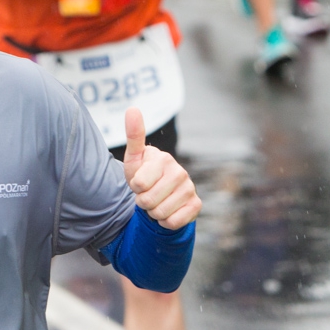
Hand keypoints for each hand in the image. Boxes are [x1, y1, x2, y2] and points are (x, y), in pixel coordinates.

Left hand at [121, 108, 200, 228]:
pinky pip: (174, 222)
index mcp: (163, 158)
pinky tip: (168, 211)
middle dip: (142, 202)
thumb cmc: (143, 175)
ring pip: (160, 213)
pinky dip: (166, 222)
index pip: (138, 184)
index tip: (139, 182)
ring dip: (153, 213)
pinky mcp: (196, 204)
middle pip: (147, 201)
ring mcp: (190, 188)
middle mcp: (180, 171)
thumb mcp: (134, 159)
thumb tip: (132, 108)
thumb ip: (133, 135)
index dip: (134, 188)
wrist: (161, 194)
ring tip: (156, 202)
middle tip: (147, 194)